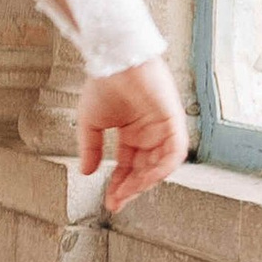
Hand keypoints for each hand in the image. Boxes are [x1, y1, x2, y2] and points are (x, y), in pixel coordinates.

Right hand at [78, 58, 186, 214]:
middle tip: (117, 200)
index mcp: (132, 132)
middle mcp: (149, 133)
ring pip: (161, 165)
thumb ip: (91, 149)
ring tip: (128, 192)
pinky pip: (174, 152)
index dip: (119, 184)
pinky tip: (148, 177)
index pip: (128, 166)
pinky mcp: (173, 121)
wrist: (114, 61)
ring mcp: (162, 128)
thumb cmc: (104, 83)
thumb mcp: (90, 123)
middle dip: (131, 187)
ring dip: (146, 181)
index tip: (110, 199)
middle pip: (145, 169)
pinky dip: (163, 167)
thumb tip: (86, 171)